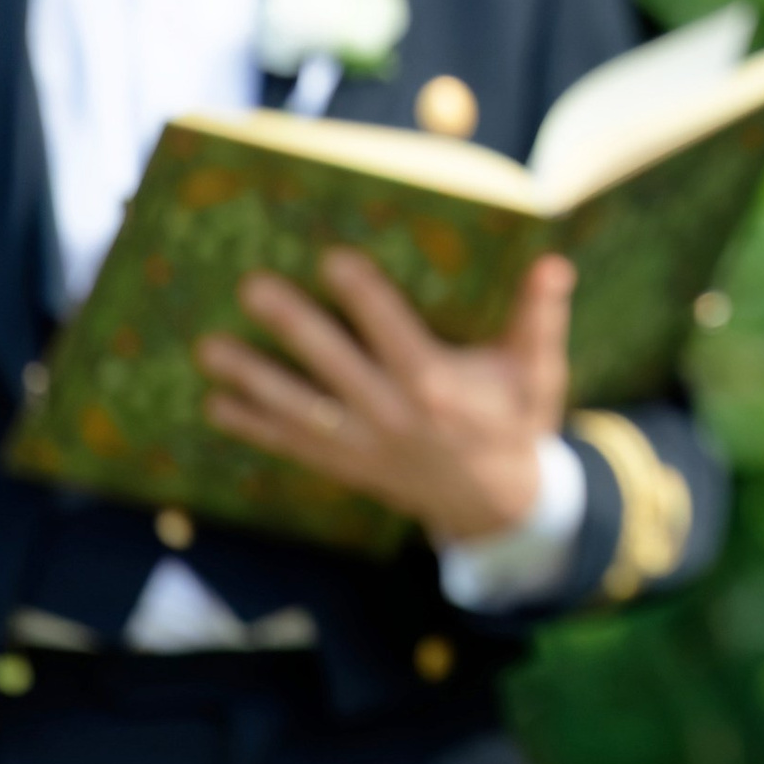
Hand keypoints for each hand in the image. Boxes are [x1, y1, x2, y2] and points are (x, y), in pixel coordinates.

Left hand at [197, 248, 573, 547]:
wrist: (497, 506)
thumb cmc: (514, 421)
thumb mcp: (536, 371)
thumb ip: (539, 317)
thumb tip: (554, 264)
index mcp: (438, 385)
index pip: (394, 332)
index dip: (363, 295)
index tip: (332, 256)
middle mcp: (393, 416)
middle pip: (333, 364)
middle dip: (291, 325)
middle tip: (251, 286)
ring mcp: (363, 446)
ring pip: (299, 409)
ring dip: (252, 378)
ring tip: (209, 347)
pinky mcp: (345, 465)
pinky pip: (292, 446)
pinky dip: (253, 427)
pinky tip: (216, 403)